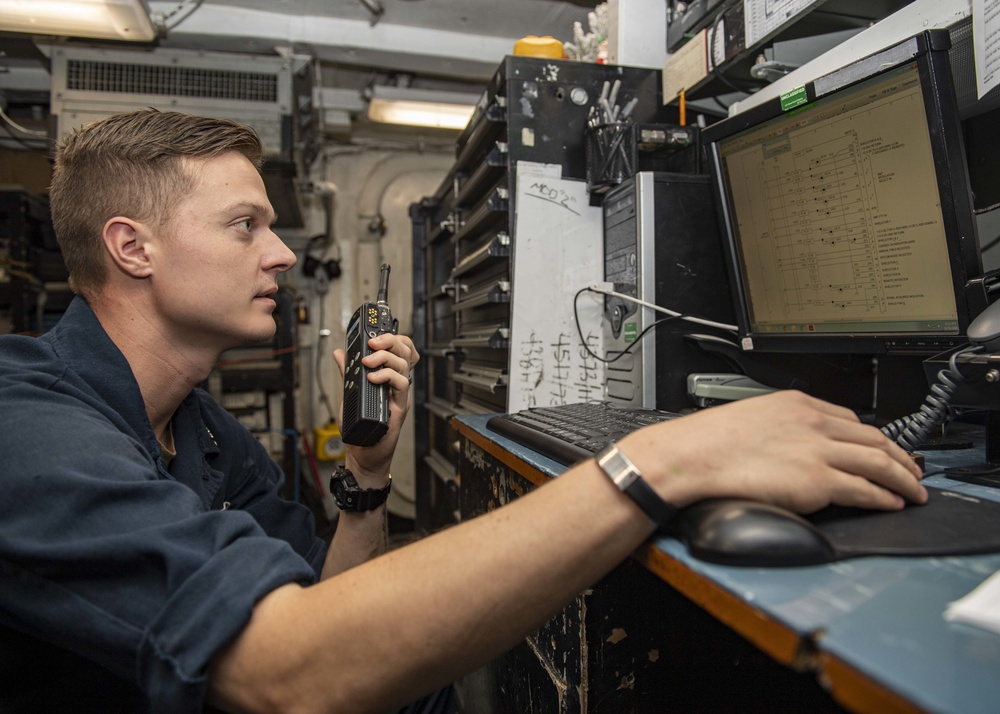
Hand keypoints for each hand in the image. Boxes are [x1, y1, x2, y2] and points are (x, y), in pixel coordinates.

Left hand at [333, 333, 419, 483]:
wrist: (363, 453)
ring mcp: (399, 395)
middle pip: (405, 352)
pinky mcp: (399, 407)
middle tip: (372, 343)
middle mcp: (397, 384)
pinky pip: (402, 385)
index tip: (374, 335)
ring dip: (385, 358)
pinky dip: (388, 377)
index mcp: (388, 377)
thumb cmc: (360, 427)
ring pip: (404, 365)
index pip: (400, 350)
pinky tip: (373, 378)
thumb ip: (349, 372)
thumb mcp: (351, 392)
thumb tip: (341, 352)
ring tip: (368, 362)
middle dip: (390, 341)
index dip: (392, 338)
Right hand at [618, 390, 926, 513]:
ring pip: (878, 463)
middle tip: (913, 470)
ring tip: (914, 491)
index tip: (883, 448)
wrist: (694, 456)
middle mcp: (814, 423)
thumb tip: (792, 445)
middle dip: (901, 456)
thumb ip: (782, 426)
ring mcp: (818, 451)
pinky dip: (883, 497)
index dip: (875, 437)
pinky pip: (863, 489)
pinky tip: (891, 502)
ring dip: (903, 478)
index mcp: (798, 404)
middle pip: (875, 439)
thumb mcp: (753, 416)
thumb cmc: (710, 441)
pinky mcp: (816, 481)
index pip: (851, 419)